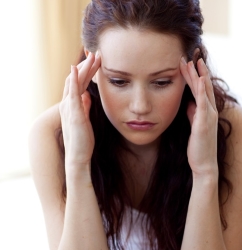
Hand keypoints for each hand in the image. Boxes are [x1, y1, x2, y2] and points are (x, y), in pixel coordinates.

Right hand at [59, 53, 100, 169]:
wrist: (78, 156)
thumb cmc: (82, 139)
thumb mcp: (85, 119)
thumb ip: (85, 106)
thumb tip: (87, 96)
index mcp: (74, 106)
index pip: (80, 84)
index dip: (87, 72)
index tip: (96, 62)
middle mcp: (69, 104)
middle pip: (77, 80)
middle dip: (86, 66)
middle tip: (96, 53)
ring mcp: (70, 108)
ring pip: (74, 83)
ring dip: (82, 69)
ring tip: (91, 56)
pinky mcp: (73, 114)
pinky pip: (72, 94)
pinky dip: (73, 81)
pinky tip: (75, 69)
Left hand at [180, 58, 217, 177]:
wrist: (203, 164)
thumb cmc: (198, 146)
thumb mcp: (193, 125)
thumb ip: (192, 113)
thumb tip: (189, 103)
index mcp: (205, 111)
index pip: (199, 89)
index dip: (193, 76)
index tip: (185, 64)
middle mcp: (209, 111)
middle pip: (202, 86)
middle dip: (195, 71)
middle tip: (188, 56)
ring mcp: (208, 116)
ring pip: (203, 91)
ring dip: (198, 76)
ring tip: (193, 62)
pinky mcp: (204, 123)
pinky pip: (203, 104)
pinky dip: (201, 91)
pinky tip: (199, 80)